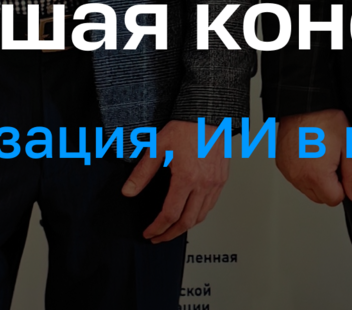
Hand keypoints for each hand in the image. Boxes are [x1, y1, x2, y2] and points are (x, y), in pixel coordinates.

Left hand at [125, 119, 228, 242]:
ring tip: (173, 229)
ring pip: (202, 215)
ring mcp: (215, 182)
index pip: (170, 214)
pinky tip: (191, 213)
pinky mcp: (222, 178)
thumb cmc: (186, 127)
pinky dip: (200, 214)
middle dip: (171, 234)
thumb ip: (142, 173)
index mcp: (187, 178)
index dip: (157, 228)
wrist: (208, 114)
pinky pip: (212, 204)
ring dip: (186, 227)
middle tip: (159, 237)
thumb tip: (129, 191)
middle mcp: (204, 183)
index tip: (150, 233)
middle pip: (187, 222)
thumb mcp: (158, 147)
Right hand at [275, 109, 351, 205]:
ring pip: (307, 189)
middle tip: (332, 160)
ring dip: (316, 179)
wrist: (304, 105)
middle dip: (330, 185)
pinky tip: (310, 153)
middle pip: (320, 197)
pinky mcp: (282, 165)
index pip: (334, 200)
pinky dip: (304, 172)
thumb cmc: (324, 120)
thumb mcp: (348, 147)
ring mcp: (288, 172)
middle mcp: (299, 178)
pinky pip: (296, 178)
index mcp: (317, 177)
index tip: (342, 169)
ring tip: (321, 154)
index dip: (343, 186)